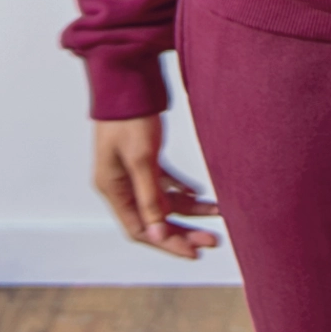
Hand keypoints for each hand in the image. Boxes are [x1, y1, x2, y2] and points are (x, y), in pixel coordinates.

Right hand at [94, 115, 221, 259]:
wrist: (127, 79)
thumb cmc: (130, 117)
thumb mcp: (142, 159)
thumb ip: (149, 197)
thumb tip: (156, 235)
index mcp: (113, 189)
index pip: (141, 230)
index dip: (168, 244)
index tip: (195, 252)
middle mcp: (120, 184)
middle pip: (154, 219)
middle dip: (183, 230)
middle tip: (214, 239)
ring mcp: (131, 171)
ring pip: (162, 201)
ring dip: (189, 209)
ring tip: (218, 212)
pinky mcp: (143, 157)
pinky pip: (163, 182)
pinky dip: (181, 189)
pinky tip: (200, 193)